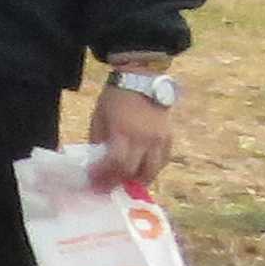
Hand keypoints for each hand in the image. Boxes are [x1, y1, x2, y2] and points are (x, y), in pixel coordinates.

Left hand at [94, 76, 178, 191]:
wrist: (142, 79)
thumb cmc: (115, 98)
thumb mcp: (99, 118)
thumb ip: (99, 141)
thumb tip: (97, 163)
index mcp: (124, 132)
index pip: (116, 164)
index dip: (104, 176)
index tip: (95, 182)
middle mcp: (145, 139)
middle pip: (134, 172)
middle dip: (118, 182)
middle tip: (108, 186)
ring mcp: (160, 140)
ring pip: (152, 171)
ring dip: (137, 180)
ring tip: (125, 181)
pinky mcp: (169, 138)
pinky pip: (162, 162)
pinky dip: (151, 170)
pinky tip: (140, 171)